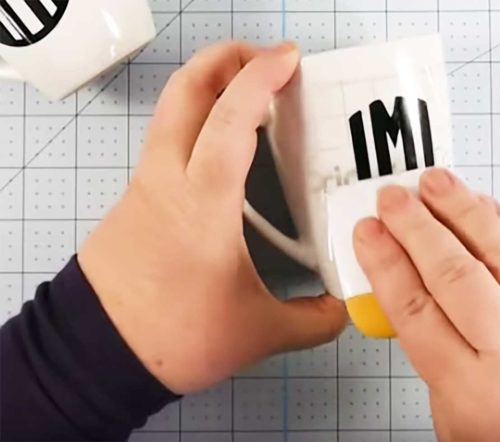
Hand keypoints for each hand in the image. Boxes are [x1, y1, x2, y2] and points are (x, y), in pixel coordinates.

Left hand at [78, 42, 346, 393]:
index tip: (289, 59)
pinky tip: (225, 146)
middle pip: (187, 90)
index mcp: (204, 201)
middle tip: (268, 60)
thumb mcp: (257, 332)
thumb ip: (311, 320)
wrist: (97, 352)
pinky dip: (198, 119)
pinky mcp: (136, 195)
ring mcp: (146, 182)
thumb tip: (342, 309)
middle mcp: (169, 177)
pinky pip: (168, 137)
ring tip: (251, 93)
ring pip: (172, 109)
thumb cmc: (175, 335)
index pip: (231, 118)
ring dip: (210, 85)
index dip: (261, 78)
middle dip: (228, 59)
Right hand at [353, 168, 499, 440]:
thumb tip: (405, 289)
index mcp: (472, 390)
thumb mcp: (450, 416)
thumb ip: (429, 353)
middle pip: (456, 275)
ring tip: (436, 183)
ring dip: (465, 211)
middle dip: (417, 227)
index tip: (368, 234)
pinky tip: (486, 211)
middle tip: (393, 198)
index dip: (386, 263)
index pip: (416, 310)